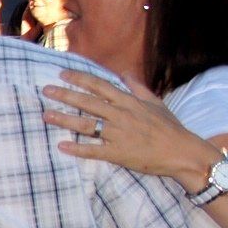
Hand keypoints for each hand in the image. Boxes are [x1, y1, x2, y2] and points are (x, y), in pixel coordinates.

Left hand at [42, 70, 217, 182]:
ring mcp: (118, 135)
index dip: (80, 79)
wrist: (182, 152)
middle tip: (46, 91)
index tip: (62, 74)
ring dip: (65, 120)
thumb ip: (138, 88)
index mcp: (129, 102)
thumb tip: (125, 73)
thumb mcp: (156, 103)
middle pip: (88, 103)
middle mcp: (121, 116)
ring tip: (46, 116)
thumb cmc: (170, 128)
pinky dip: (78, 149)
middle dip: (65, 95)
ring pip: (86, 125)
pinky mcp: (118, 153)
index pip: (100, 86)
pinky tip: (62, 146)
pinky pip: (94, 150)